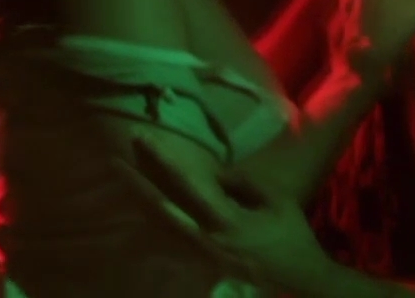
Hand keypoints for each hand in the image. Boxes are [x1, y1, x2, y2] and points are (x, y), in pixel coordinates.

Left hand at [112, 139, 334, 292]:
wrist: (299, 275)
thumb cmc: (291, 235)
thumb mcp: (276, 201)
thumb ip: (243, 184)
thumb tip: (215, 174)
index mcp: (225, 221)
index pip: (186, 185)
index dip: (164, 161)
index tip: (145, 140)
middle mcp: (205, 238)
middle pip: (162, 206)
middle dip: (139, 181)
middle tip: (115, 158)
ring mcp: (201, 252)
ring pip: (162, 223)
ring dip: (142, 199)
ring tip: (122, 178)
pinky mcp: (203, 260)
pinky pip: (172, 237)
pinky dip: (156, 220)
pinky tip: (142, 206)